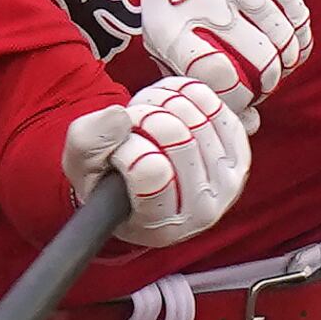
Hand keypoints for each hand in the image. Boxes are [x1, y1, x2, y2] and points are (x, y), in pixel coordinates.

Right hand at [60, 78, 250, 250]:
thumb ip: (88, 144)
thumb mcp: (81, 169)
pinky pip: (212, 102)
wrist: (146, 180)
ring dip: (159, 102)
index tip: (119, 154)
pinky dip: (182, 93)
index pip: (152, 172)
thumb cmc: (110, 179)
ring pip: (193, 114)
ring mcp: (227, 181)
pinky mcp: (239, 151)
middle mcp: (202, 211)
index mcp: (159, 226)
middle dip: (142, 117)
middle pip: (175, 134)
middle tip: (131, 125)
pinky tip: (167, 106)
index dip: (128, 150)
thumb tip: (121, 116)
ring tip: (145, 116)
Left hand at [136, 0, 311, 133]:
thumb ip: (201, 83)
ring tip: (275, 66)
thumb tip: (252, 124)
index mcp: (171, 25)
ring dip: (285, 64)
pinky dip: (301, 41)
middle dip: (267, 86)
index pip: (214, 80)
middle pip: (259, 65)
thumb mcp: (165, 38)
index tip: (237, 98)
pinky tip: (293, 47)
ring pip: (284, 44)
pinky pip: (299, 18)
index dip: (234, 99)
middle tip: (262, 86)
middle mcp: (206, 1)